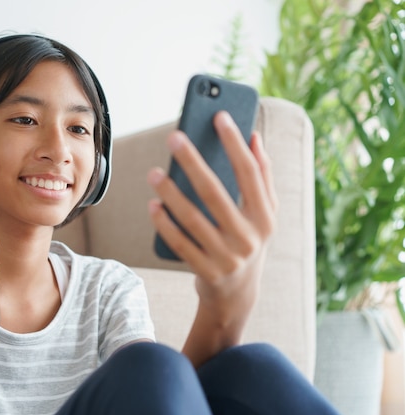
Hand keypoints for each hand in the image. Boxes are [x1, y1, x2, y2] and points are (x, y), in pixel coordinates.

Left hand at [147, 111, 277, 325]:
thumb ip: (262, 177)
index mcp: (265, 218)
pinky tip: (153, 205)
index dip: (235, 144)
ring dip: (171, 193)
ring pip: (193, 219)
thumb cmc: (247, 240)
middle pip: (216, 193)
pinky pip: (180, 244)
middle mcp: (249, 238)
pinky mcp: (206, 272)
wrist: (237, 294)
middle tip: (173, 137)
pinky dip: (165, 225)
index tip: (219, 116)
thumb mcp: (263, 214)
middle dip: (193, 162)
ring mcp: (227, 258)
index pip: (250, 174)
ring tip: (153, 173)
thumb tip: (256, 137)